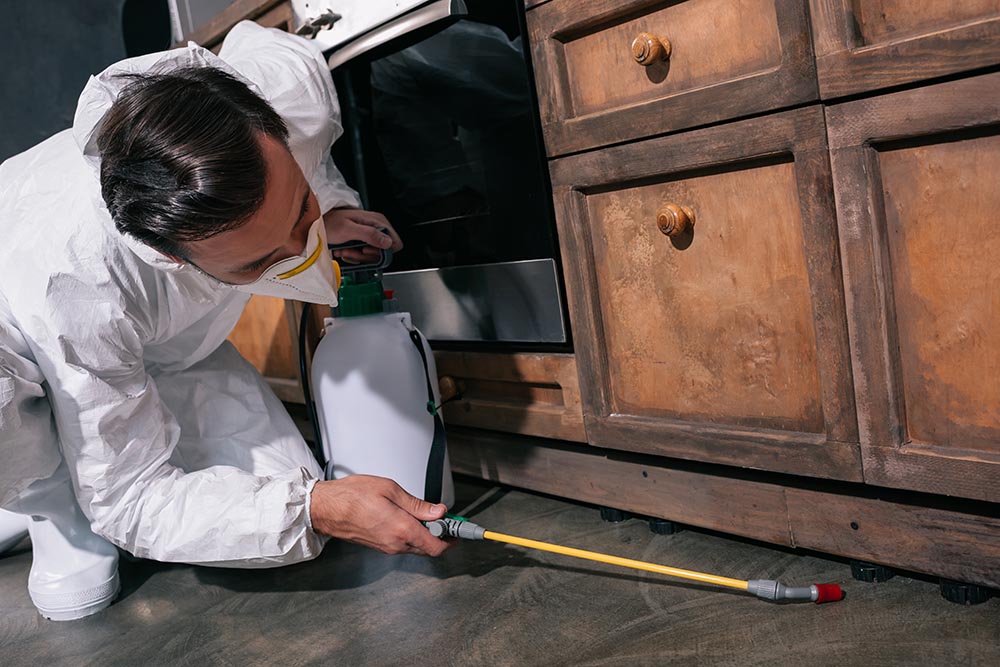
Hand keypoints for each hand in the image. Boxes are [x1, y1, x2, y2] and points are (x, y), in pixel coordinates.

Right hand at [309, 475, 451, 556]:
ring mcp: (387, 547)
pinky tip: (410, 520)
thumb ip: (417, 504)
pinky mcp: (380, 547)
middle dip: (441, 535)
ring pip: (416, 547)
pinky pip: (403, 545)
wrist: (326, 509)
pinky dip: (413, 535)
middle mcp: (395, 543)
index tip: (458, 527)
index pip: (436, 546)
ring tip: (428, 516)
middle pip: (429, 548)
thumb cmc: (352, 496)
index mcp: (401, 528)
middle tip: (445, 518)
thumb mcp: (390, 489)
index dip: (451, 538)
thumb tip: (438, 511)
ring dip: (426, 535)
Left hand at [323, 208, 402, 263]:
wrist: (317, 225)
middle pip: (383, 252)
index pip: (395, 242)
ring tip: (345, 249)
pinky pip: (364, 256)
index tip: (366, 249)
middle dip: (365, 255)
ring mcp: (369, 236)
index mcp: (377, 221)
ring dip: (357, 256)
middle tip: (352, 250)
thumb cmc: (329, 223)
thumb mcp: (348, 229)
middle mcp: (376, 228)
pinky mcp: (362, 243)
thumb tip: (388, 242)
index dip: (382, 251)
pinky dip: (353, 256)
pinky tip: (344, 250)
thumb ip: (369, 234)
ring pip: (372, 256)